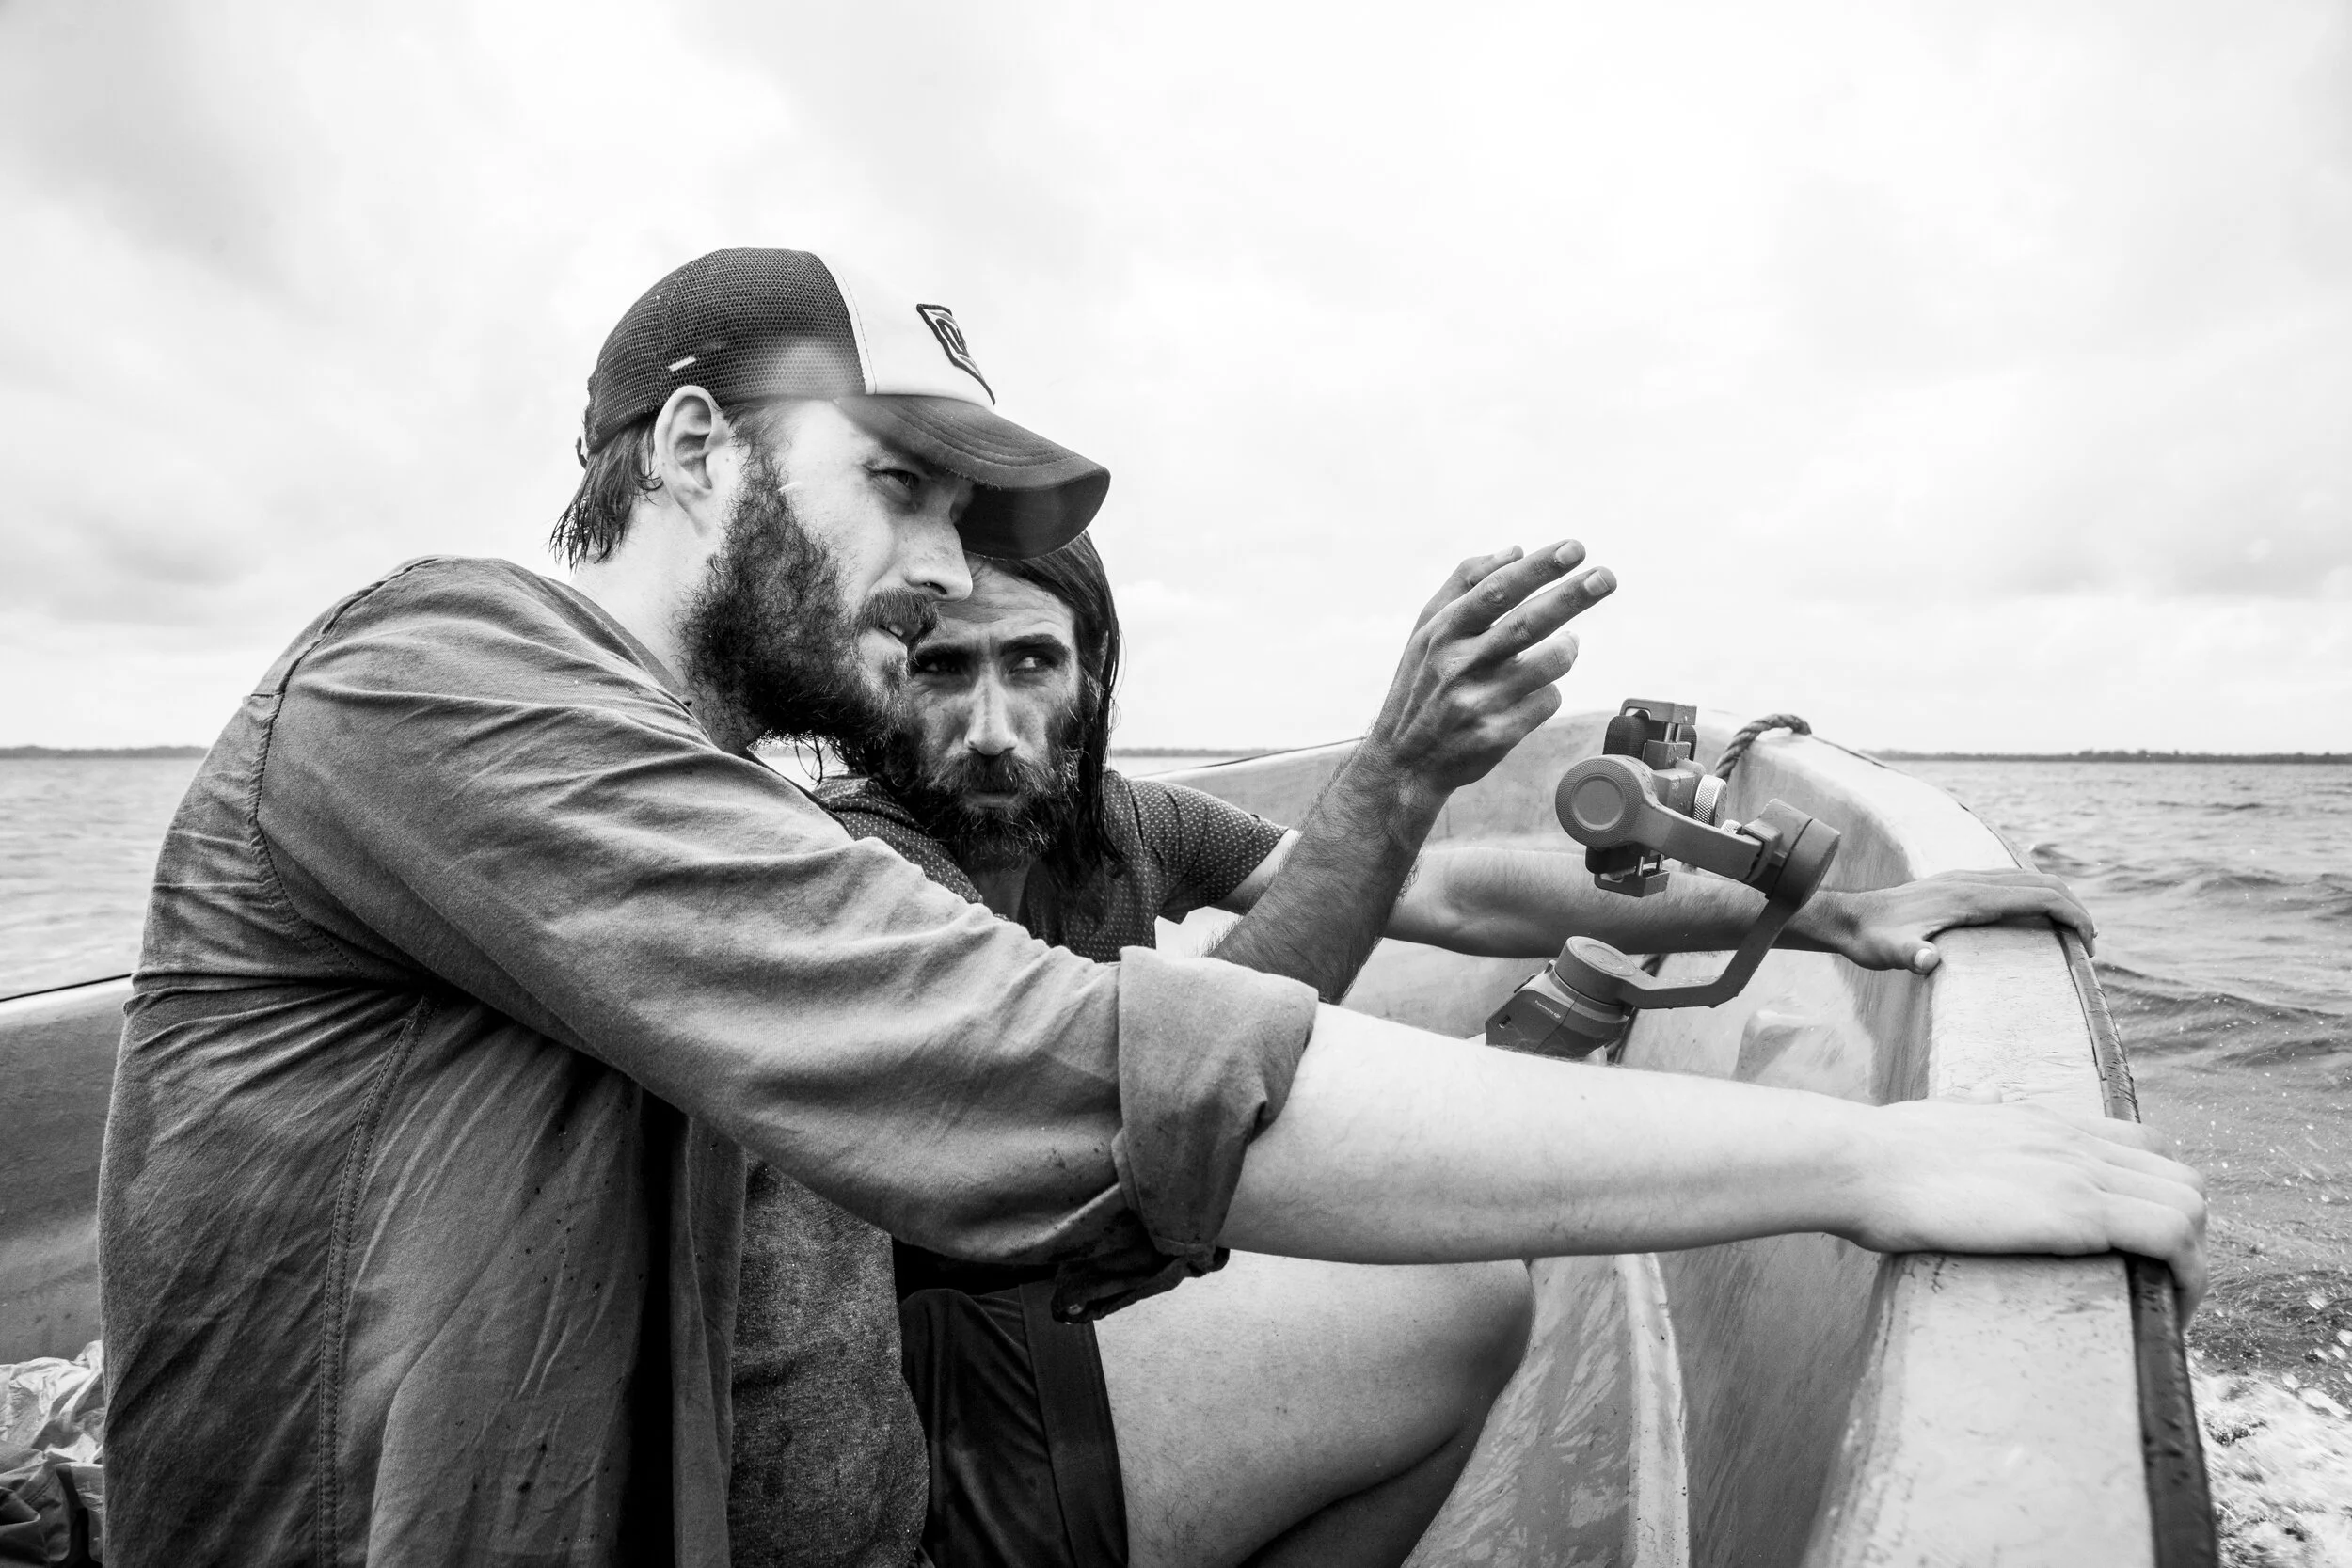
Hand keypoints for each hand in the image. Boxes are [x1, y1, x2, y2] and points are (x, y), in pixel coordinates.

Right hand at [1359, 542, 1616, 801]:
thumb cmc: (1422, 684)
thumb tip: (1515, 549)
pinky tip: (1531, 694)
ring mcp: (1477, 703)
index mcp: (1442, 633)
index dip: (1538, 568)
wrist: (1404, 761)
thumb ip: (1464, 584)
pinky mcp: (1497, 736)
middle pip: (1526, 624)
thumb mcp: (1427, 630)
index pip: (1496, 591)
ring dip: (1566, 650)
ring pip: (1548, 665)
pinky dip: (1549, 691)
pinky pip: (1548, 701)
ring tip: (1568, 643)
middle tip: (1607, 576)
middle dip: (1571, 597)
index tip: (1575, 548)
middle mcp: (1456, 665)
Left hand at [1796, 868, 2096, 974]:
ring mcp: (1964, 878)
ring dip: (2057, 900)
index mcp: (1968, 896)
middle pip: (2042, 883)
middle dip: (2074, 910)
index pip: (2036, 896)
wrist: (1848, 917)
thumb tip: (1926, 961)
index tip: (2090, 944)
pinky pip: (2010, 882)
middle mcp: (1971, 880)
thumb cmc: (1871, 939)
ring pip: (2027, 879)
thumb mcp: (1888, 954)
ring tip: (2073, 934)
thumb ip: (1909, 956)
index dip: (2071, 916)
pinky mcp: (1957, 884)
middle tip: (2090, 946)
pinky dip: (2036, 895)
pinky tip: (2035, 917)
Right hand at [1841, 1095, 2206, 1315]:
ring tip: (2165, 1306)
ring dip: (2193, 1261)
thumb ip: (1973, 1131)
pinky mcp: (2073, 1212)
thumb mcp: (1942, 1128)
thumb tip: (1974, 1122)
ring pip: (2190, 1206)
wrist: (1861, 1162)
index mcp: (2042, 1121)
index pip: (2142, 1144)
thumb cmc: (1878, 1157)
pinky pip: (2170, 1237)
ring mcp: (2077, 1173)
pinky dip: (2185, 1275)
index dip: (2153, 1194)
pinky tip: (2165, 1308)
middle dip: (2185, 1235)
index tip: (2136, 1241)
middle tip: (2157, 1285)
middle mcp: (2072, 1140)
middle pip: (2180, 1178)